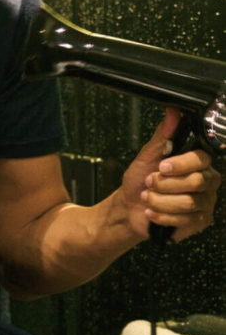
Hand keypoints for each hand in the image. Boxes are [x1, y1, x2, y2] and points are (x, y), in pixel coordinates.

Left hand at [121, 107, 221, 241]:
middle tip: (149, 183)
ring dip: (160, 201)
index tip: (161, 167)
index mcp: (197, 162)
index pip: (201, 159)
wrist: (129, 208)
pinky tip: (152, 212)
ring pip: (188, 203)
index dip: (180, 164)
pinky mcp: (199, 222)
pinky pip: (185, 221)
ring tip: (147, 198)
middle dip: (165, 185)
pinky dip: (162, 216)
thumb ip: (162, 136)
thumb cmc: (139, 182)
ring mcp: (205, 202)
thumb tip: (172, 112)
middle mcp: (206, 181)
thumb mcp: (146, 156)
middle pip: (196, 182)